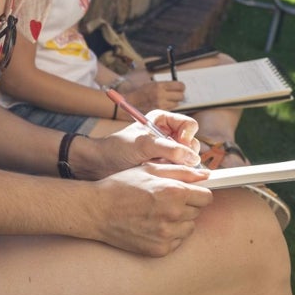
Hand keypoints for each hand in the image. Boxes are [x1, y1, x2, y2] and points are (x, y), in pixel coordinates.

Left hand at [83, 112, 199, 177]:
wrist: (102, 164)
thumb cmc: (117, 148)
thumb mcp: (143, 145)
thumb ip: (169, 149)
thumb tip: (192, 157)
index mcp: (163, 120)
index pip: (189, 125)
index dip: (188, 136)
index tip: (180, 145)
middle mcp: (167, 134)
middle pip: (192, 144)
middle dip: (184, 154)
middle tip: (170, 161)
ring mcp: (166, 151)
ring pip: (187, 160)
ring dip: (177, 165)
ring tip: (159, 167)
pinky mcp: (164, 166)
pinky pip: (178, 170)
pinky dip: (172, 173)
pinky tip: (158, 173)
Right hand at [90, 163, 211, 255]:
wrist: (97, 210)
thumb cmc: (121, 186)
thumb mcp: (149, 170)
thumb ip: (181, 171)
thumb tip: (206, 175)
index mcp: (174, 192)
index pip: (207, 197)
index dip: (197, 193)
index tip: (188, 192)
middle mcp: (173, 215)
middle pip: (197, 212)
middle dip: (186, 205)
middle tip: (164, 200)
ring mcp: (167, 235)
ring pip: (188, 228)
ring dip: (179, 221)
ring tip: (157, 213)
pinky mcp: (159, 250)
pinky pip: (176, 241)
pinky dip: (168, 234)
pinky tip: (151, 225)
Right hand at [119, 75, 185, 112]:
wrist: (131, 102)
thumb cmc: (141, 92)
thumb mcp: (152, 84)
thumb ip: (165, 86)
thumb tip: (177, 86)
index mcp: (159, 86)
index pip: (179, 86)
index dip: (181, 86)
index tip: (180, 87)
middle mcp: (161, 95)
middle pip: (180, 96)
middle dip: (179, 95)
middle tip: (176, 94)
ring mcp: (161, 104)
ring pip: (177, 104)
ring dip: (174, 102)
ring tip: (167, 100)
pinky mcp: (160, 111)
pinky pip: (170, 109)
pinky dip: (169, 107)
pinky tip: (163, 104)